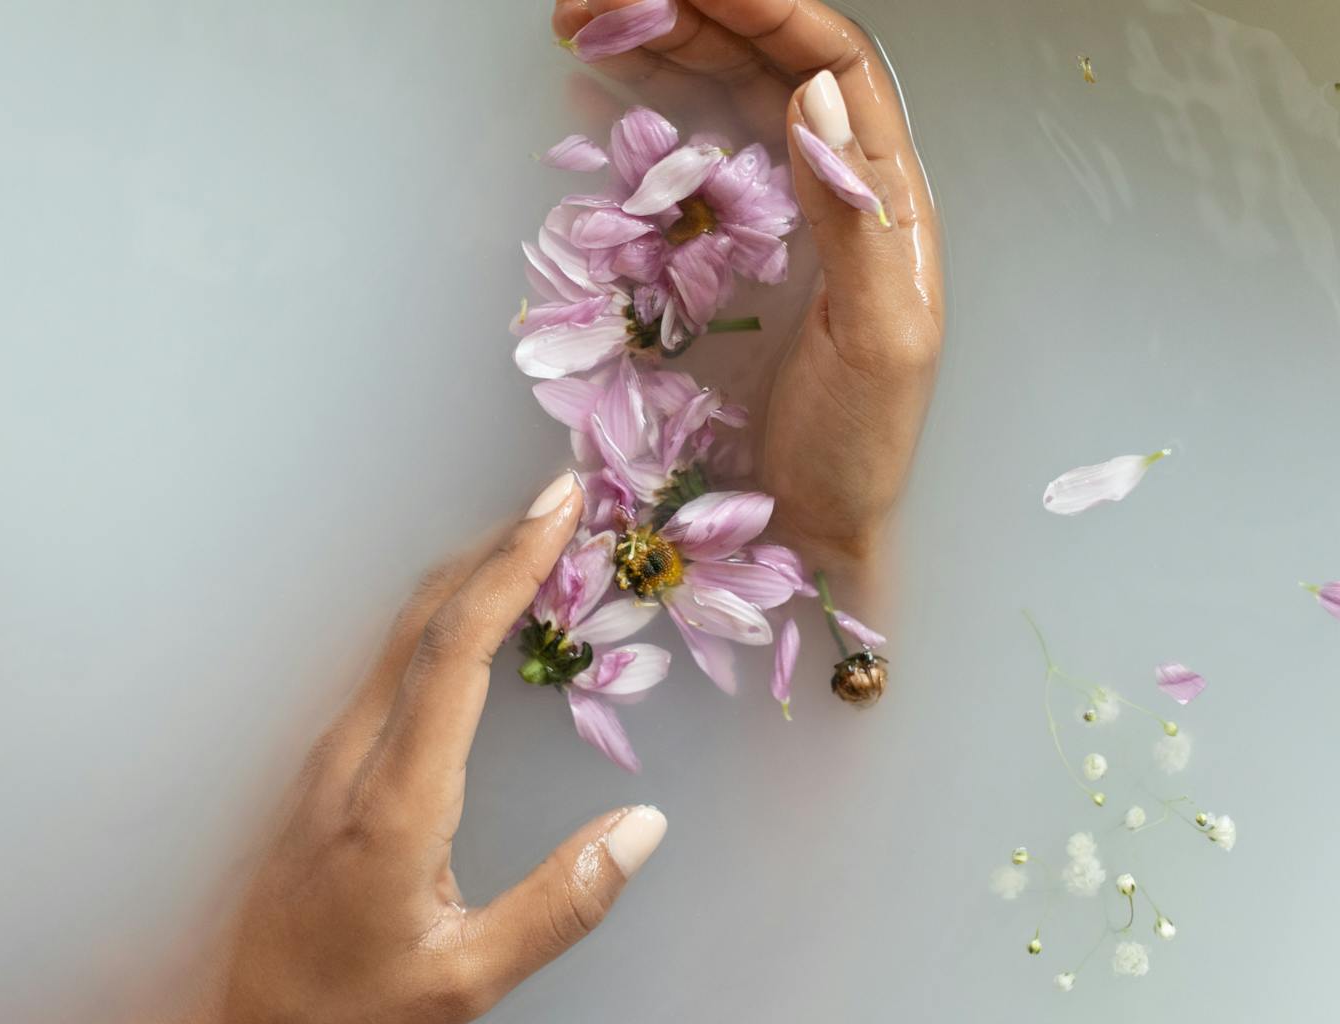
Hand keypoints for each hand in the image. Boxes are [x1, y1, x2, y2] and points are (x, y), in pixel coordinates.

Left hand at [120, 474, 667, 1023]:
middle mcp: (355, 752)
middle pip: (426, 616)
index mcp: (396, 799)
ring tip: (541, 535)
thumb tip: (644, 827)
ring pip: (404, 629)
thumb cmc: (349, 1001)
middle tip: (566, 495)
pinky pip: (394, 656)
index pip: (456, 652)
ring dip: (473, 571)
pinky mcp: (329, 753)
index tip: (560, 510)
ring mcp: (332, 745)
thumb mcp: (467, 977)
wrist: (236, 1015)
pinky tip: (487, 606)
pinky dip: (450, 610)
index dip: (510, 569)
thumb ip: (562, 904)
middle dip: (498, 544)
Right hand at [553, 0, 945, 572]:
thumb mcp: (882, 338)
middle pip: (762, 64)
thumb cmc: (860, 445)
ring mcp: (769, 219)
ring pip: (716, 103)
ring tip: (583, 25)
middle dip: (687, 13)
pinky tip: (595, 96)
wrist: (813, 527)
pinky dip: (636, 120)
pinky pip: (679, 165)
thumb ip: (854, 218)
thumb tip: (811, 93)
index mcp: (884, 194)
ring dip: (654, 52)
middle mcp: (829, 188)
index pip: (830, 62)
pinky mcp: (719, 257)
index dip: (766, 8)